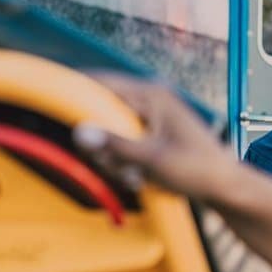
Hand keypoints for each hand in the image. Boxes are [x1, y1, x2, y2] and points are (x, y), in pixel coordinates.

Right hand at [73, 74, 241, 201]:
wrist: (225, 188)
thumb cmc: (199, 170)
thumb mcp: (153, 160)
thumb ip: (115, 146)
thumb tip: (79, 132)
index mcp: (152, 96)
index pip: (101, 83)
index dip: (72, 89)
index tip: (46, 97)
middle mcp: (148, 101)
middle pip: (99, 113)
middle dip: (102, 145)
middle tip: (116, 166)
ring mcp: (148, 118)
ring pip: (108, 135)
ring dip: (114, 160)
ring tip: (137, 177)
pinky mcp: (148, 136)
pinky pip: (121, 146)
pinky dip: (124, 165)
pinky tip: (141, 179)